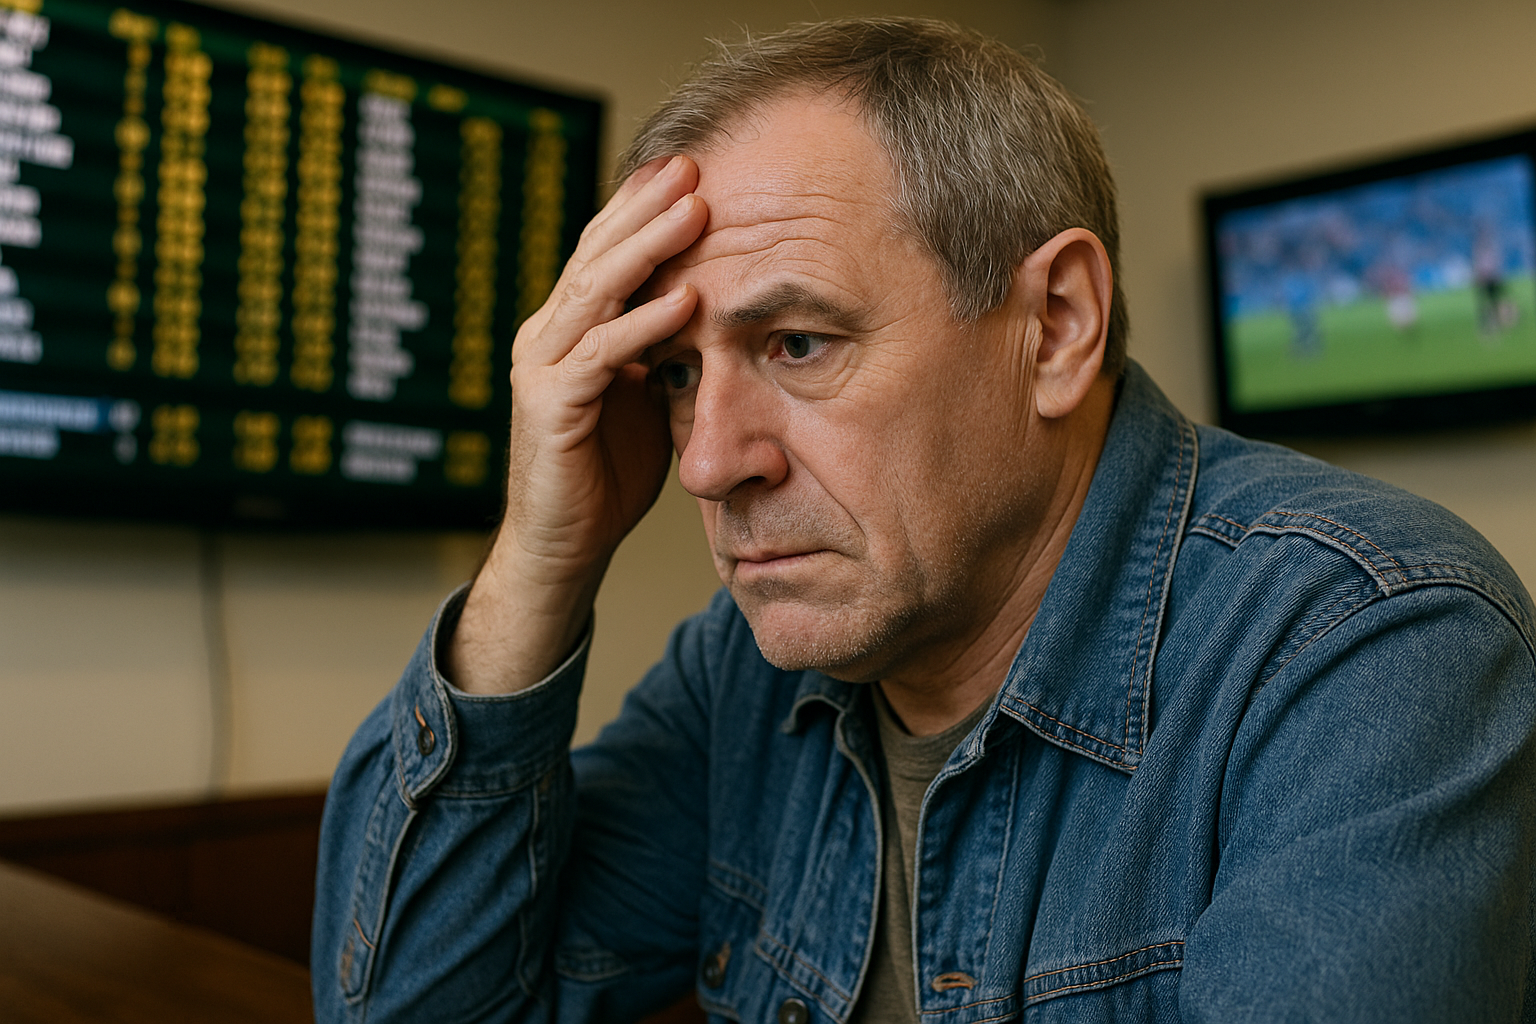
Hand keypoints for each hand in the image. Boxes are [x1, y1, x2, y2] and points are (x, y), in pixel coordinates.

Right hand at [447, 156, 707, 693]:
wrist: (565, 547)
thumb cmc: (606, 475)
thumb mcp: (644, 396)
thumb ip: (662, 350)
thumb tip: (711, 309)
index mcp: (567, 330)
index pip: (604, 253)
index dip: (642, 209)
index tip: (688, 169)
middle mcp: (545, 338)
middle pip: (597, 255)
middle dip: (646, 207)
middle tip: (692, 164)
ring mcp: (541, 369)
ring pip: (596, 291)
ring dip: (649, 247)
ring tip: (695, 209)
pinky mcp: (548, 407)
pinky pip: (602, 353)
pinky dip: (644, 323)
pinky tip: (686, 299)